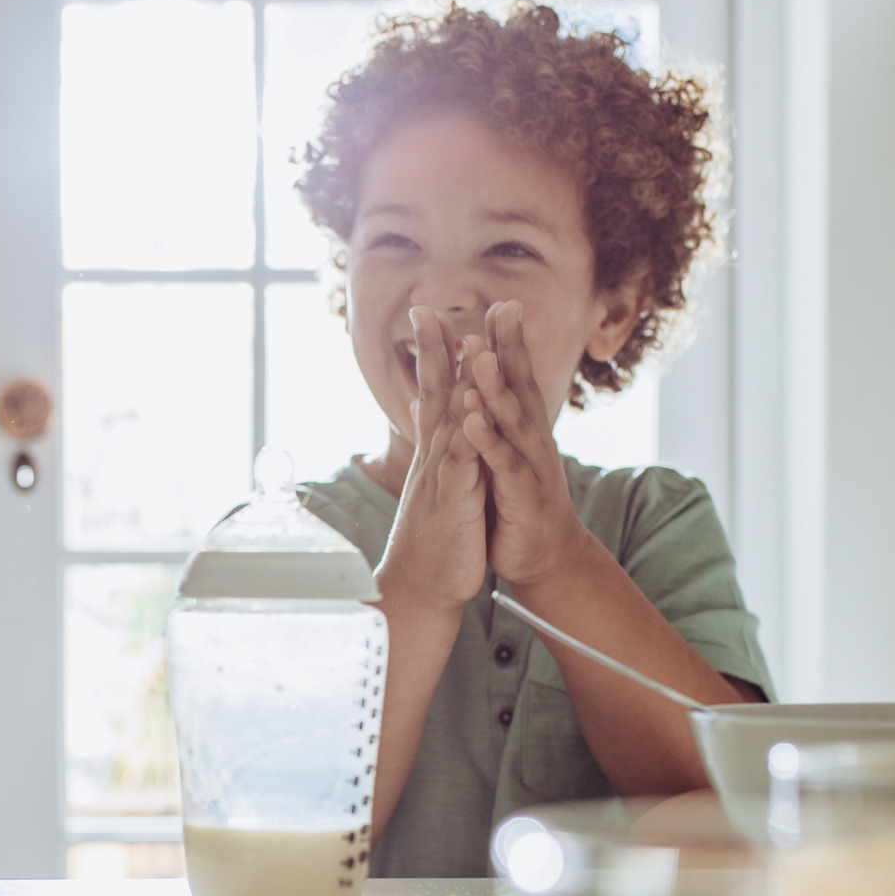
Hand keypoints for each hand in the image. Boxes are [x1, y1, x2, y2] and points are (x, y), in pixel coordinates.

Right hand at [375, 306, 490, 615]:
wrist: (423, 588)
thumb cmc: (435, 538)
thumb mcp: (437, 486)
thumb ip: (436, 447)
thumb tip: (426, 415)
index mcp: (435, 453)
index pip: (432, 392)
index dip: (431, 353)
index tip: (428, 313)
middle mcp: (432, 457)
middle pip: (432, 394)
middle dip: (431, 350)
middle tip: (425, 307)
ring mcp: (439, 477)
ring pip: (446, 421)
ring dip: (454, 381)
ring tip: (462, 342)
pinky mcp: (452, 500)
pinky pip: (459, 461)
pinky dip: (465, 432)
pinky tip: (471, 408)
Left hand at [460, 301, 594, 589]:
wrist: (541, 557)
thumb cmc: (515, 503)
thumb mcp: (499, 457)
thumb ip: (487, 421)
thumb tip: (465, 389)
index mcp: (524, 430)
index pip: (517, 377)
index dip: (510, 341)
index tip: (502, 303)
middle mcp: (533, 441)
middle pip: (521, 386)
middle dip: (511, 348)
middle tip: (503, 308)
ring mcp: (530, 466)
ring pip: (513, 421)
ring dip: (496, 387)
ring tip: (480, 356)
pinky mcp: (522, 496)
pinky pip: (504, 465)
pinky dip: (489, 442)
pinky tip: (472, 421)